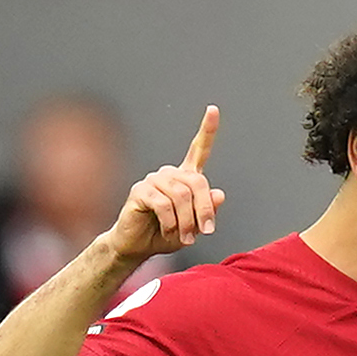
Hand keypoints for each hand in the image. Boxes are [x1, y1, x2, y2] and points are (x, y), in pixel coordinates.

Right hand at [109, 107, 227, 265]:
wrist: (137, 246)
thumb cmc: (164, 235)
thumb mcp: (193, 227)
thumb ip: (207, 211)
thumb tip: (219, 194)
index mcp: (184, 178)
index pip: (198, 150)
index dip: (207, 130)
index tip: (214, 109)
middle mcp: (169, 174)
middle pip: (197, 182)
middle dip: (204, 209)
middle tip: (205, 232)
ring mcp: (153, 180)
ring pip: (181, 195)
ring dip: (187, 221)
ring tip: (185, 237)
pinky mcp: (140, 191)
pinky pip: (163, 204)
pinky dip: (171, 222)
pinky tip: (168, 231)